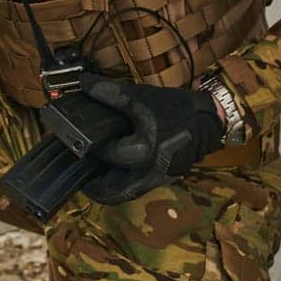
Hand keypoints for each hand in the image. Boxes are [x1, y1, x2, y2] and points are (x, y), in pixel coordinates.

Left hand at [78, 73, 224, 204]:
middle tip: (78, 170)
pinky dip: (119, 185)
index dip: (86, 145)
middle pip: (111, 192)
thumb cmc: (174, 108)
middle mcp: (149, 172)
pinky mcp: (159, 181)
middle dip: (91, 185)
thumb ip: (109, 92)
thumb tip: (82, 83)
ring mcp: (155, 181)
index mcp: (144, 150)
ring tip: (90, 175)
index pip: (106, 152)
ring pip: (122, 196)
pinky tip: (110, 171)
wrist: (207, 121)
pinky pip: (133, 190)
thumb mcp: (141, 96)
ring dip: (104, 189)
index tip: (72, 138)